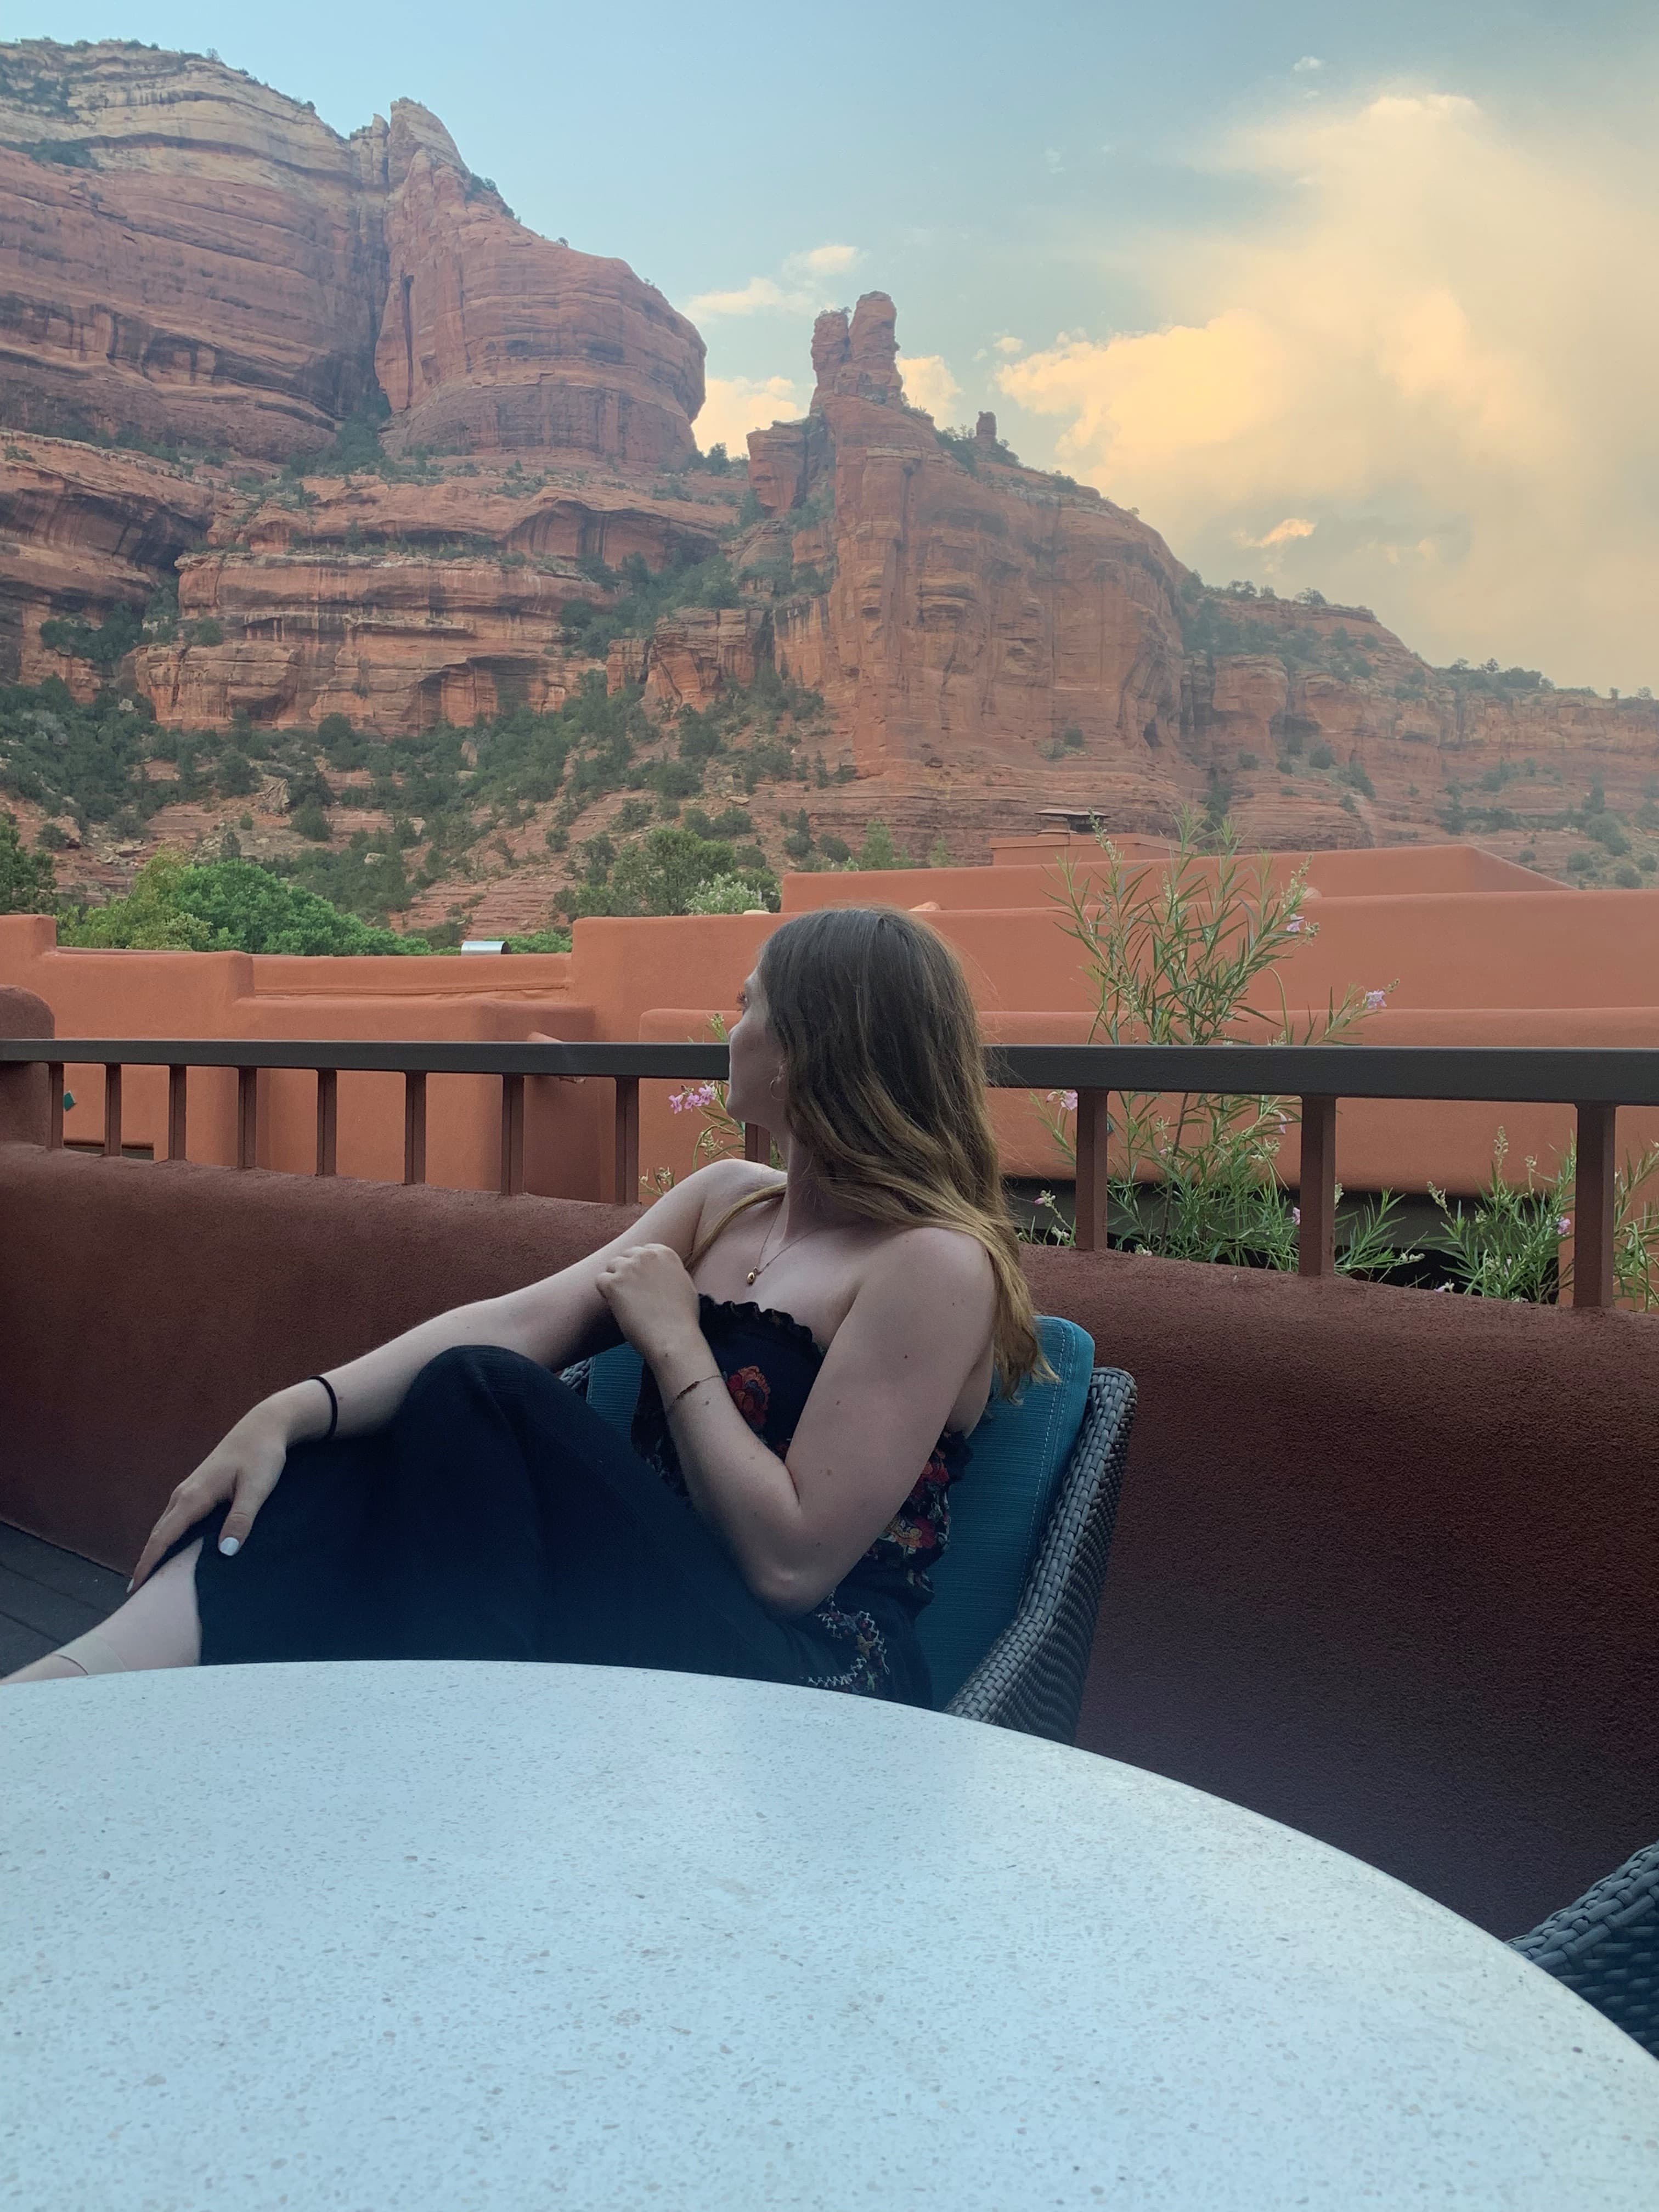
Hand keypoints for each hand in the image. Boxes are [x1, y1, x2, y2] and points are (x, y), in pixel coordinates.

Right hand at [127, 1403, 292, 1592]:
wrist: (263, 1427)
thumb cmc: (262, 1456)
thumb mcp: (257, 1488)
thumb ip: (241, 1519)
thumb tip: (226, 1552)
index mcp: (193, 1496)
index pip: (163, 1537)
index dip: (148, 1563)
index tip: (135, 1589)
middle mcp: (184, 1494)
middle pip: (158, 1535)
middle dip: (146, 1563)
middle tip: (139, 1595)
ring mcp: (188, 1491)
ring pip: (165, 1527)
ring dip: (156, 1551)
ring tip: (151, 1580)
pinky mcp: (196, 1490)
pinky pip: (175, 1520)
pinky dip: (168, 1539)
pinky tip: (172, 1553)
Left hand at [594, 1242, 702, 1367]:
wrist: (673, 1336)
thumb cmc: (682, 1318)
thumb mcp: (684, 1284)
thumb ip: (669, 1271)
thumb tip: (659, 1272)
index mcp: (665, 1253)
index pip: (644, 1250)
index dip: (641, 1266)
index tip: (642, 1280)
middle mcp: (646, 1256)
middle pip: (626, 1256)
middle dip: (627, 1271)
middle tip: (632, 1293)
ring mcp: (628, 1268)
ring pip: (611, 1266)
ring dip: (616, 1281)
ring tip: (626, 1301)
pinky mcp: (614, 1283)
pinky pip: (600, 1280)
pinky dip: (605, 1293)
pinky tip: (617, 1306)